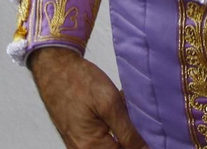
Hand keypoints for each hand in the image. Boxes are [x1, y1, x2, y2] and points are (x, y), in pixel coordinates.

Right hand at [29, 47, 147, 148]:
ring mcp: (79, 145)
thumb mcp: (109, 103)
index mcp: (92, 147)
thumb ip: (128, 132)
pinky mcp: (78, 136)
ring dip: (122, 132)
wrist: (53, 66)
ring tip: (125, 108)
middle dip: (132, 138)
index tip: (153, 132)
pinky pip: (101, 139)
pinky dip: (112, 127)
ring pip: (110, 145)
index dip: (142, 145)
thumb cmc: (79, 81)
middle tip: (137, 115)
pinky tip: (116, 109)